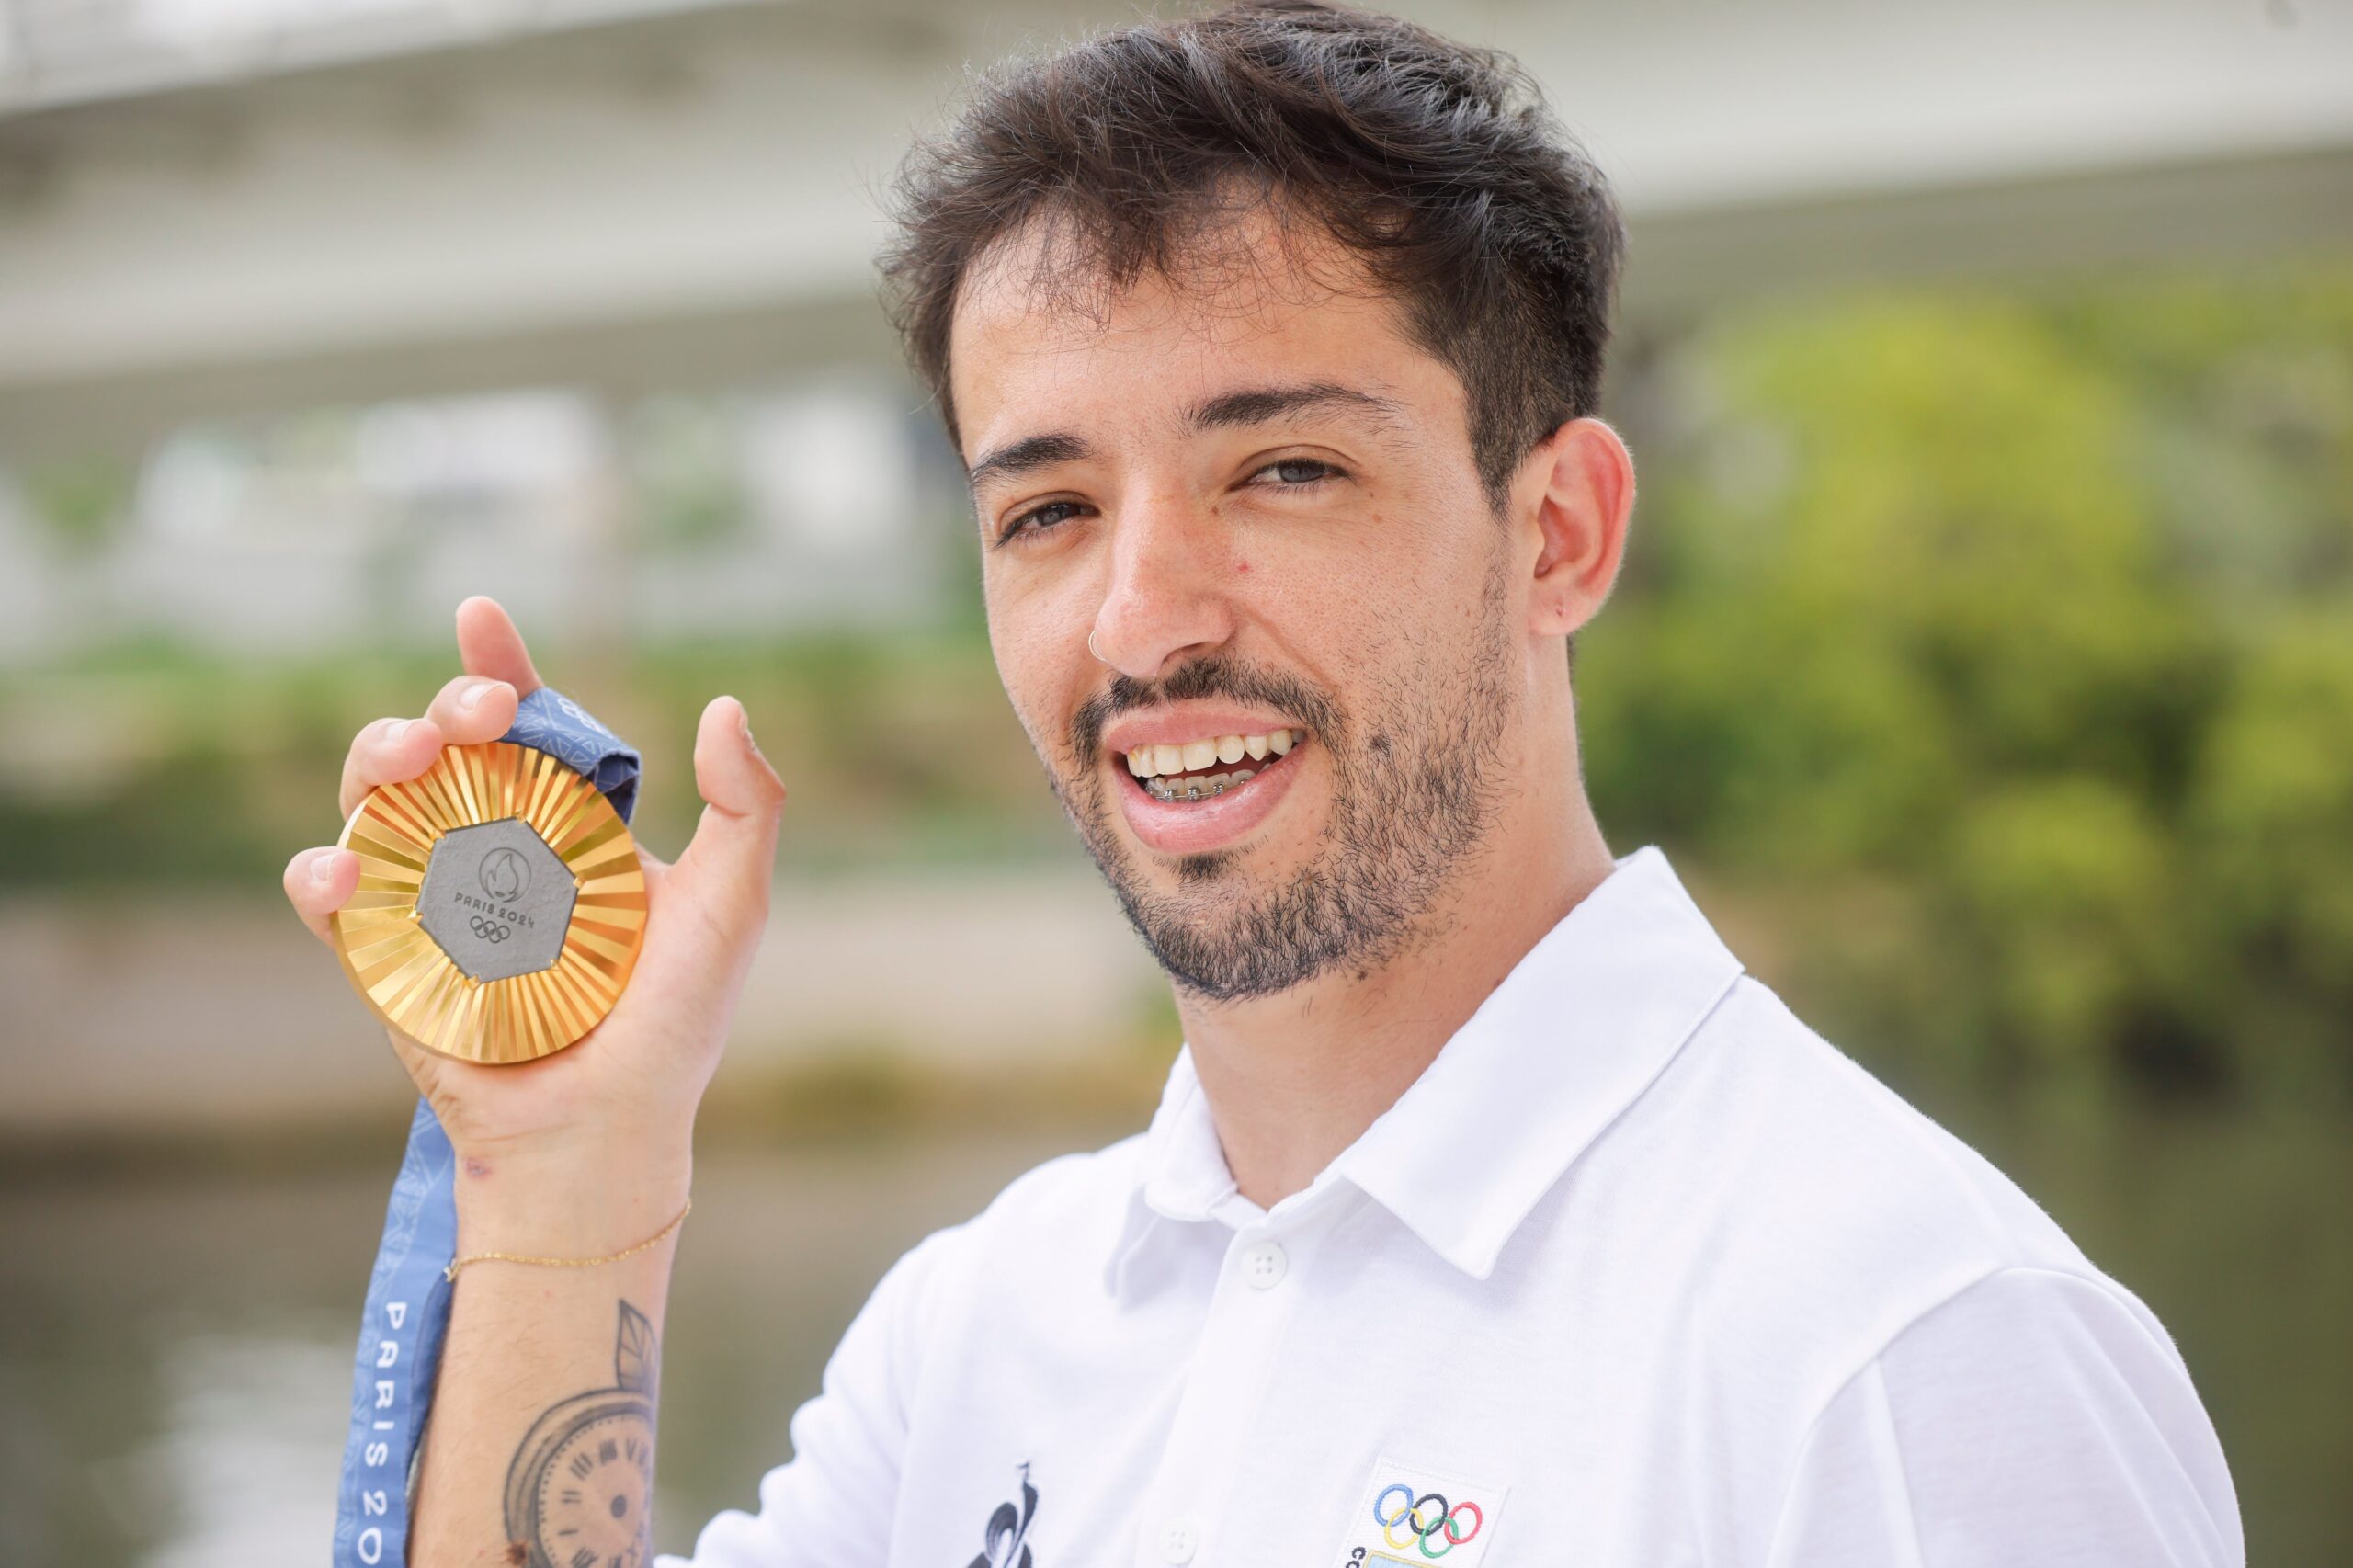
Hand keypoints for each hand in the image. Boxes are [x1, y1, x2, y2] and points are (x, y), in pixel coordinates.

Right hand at [282, 596, 785, 1216]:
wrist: (607, 1129)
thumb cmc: (673, 1023)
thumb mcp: (733, 905)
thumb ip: (747, 805)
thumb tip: (722, 707)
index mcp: (569, 828)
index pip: (525, 729)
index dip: (497, 670)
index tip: (480, 617)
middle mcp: (494, 851)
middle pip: (440, 748)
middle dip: (444, 708)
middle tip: (476, 717)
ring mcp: (432, 901)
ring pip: (374, 801)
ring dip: (376, 763)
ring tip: (409, 763)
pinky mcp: (384, 961)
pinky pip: (331, 902)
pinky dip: (322, 875)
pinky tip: (346, 867)